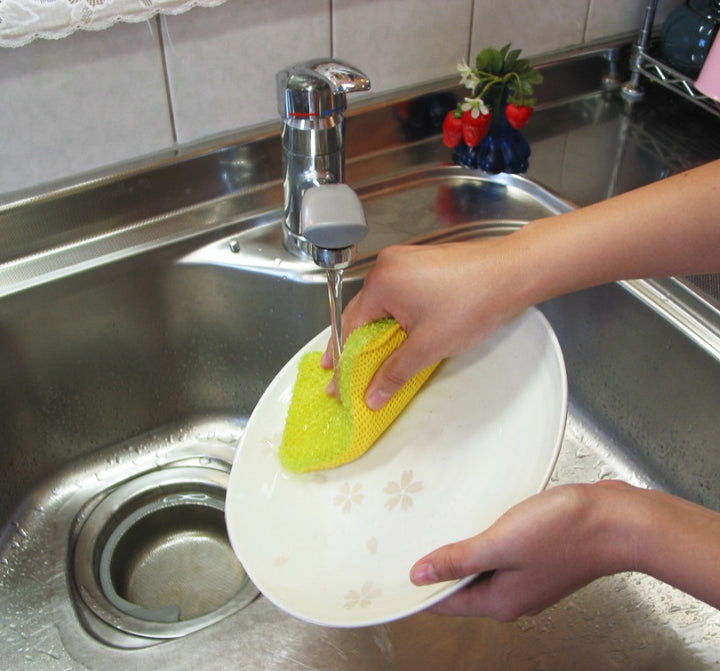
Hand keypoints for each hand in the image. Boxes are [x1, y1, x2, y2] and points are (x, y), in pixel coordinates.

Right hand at [322, 239, 529, 407]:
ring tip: (372, 361)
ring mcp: (404, 261)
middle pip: (362, 313)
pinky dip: (394, 318)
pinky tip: (399, 336)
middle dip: (356, 346)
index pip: (351, 327)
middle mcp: (388, 266)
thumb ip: (395, 373)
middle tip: (346, 374)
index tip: (338, 381)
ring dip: (377, 332)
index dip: (344, 360)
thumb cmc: (474, 301)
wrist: (513, 273)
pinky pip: (396, 295)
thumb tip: (373, 394)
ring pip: (381, 305)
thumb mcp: (429, 346)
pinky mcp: (421, 264)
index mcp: (382, 282)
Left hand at [409, 481, 638, 620]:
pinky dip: (488, 538)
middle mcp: (514, 595)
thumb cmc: (565, 533)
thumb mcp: (501, 544)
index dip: (420, 587)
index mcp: (500, 601)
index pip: (446, 602)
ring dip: (464, 549)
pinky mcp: (542, 556)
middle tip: (413, 540)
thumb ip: (458, 560)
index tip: (396, 572)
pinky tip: (480, 518)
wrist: (618, 521)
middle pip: (464, 585)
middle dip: (439, 565)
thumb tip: (419, 576)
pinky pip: (503, 552)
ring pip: (484, 566)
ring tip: (441, 526)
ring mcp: (530, 576)